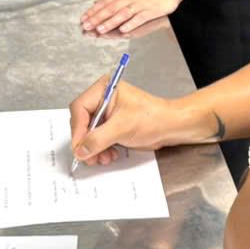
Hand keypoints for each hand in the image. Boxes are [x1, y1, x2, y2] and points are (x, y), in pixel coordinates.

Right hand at [69, 78, 193, 165]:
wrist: (171, 127)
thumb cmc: (153, 118)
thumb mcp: (122, 128)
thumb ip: (98, 139)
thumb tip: (80, 149)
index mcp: (104, 90)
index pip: (80, 108)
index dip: (78, 129)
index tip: (79, 146)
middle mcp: (103, 100)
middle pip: (82, 122)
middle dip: (87, 141)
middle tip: (89, 156)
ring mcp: (107, 113)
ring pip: (89, 133)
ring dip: (94, 148)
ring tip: (103, 158)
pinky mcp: (112, 126)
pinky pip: (98, 139)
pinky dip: (101, 149)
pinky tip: (110, 155)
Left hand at [80, 0, 180, 35]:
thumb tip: (96, 2)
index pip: (105, 1)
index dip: (94, 10)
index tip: (83, 18)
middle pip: (111, 8)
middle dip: (98, 18)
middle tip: (87, 26)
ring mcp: (140, 3)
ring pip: (122, 13)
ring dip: (111, 22)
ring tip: (100, 29)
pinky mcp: (150, 10)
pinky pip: (139, 18)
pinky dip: (130, 23)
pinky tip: (123, 29)